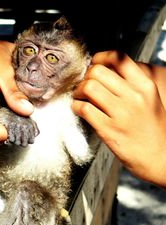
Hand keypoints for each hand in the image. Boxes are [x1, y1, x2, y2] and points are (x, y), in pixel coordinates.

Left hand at [72, 50, 165, 186]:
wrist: (161, 157)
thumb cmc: (152, 128)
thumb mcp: (149, 99)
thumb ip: (130, 84)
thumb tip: (103, 70)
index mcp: (145, 85)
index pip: (118, 58)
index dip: (99, 58)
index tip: (93, 64)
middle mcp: (134, 96)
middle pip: (97, 71)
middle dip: (85, 76)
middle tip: (83, 85)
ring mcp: (121, 113)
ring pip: (88, 87)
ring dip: (78, 91)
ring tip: (79, 97)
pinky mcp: (109, 129)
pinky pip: (84, 109)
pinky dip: (76, 106)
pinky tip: (79, 109)